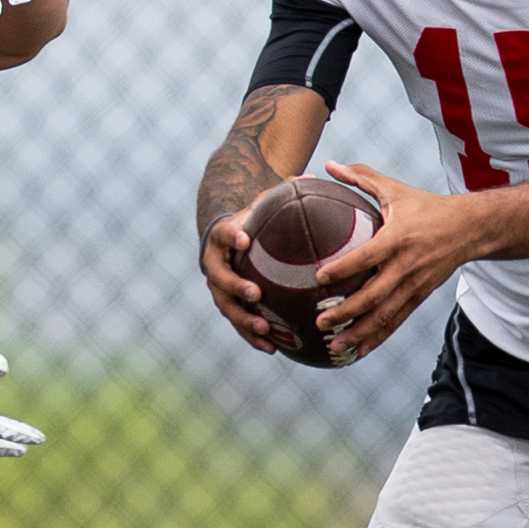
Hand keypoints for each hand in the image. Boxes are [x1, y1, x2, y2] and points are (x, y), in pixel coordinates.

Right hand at [201, 192, 284, 355]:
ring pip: (226, 307)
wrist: (228, 241)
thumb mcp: (264, 203)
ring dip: (243, 319)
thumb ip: (283, 193)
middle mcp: (215, 264)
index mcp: (222, 237)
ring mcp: (219, 288)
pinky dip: (253, 336)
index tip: (244, 240)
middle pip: (220, 278)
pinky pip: (238, 323)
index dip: (231, 238)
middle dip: (236, 287)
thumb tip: (313, 178)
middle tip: (255, 293)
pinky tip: (273, 349)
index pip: (224, 234)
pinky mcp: (228, 306)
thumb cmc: (252, 219)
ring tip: (263, 328)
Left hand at [309, 161, 471, 360]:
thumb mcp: (396, 189)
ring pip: (385, 316)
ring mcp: (415, 285)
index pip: (367, 257)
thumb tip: (328, 164)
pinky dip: (376, 338)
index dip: (344, 269)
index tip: (318, 278)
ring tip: (334, 347)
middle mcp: (406, 266)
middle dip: (346, 312)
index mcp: (398, 238)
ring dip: (359, 333)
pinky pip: (396, 322)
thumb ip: (361, 177)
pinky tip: (356, 352)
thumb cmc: (427, 207)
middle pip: (374, 295)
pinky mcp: (420, 297)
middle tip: (319, 322)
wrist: (471, 228)